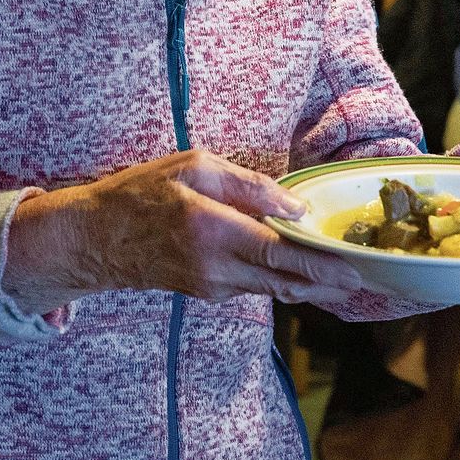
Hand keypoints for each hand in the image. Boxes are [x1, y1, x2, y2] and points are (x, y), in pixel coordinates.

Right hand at [0, 150, 363, 313]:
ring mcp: (210, 286)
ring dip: (308, 283)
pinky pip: (253, 286)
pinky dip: (280, 280)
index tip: (354, 271)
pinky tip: (301, 272)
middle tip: (365, 282)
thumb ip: (247, 186)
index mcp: (213, 230)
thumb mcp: (193, 167)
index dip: (321, 266)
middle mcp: (215, 267)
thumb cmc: (140, 193)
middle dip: (327, 284)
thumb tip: (293, 208)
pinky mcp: (206, 292)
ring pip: (272, 288)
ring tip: (343, 278)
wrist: (94, 239)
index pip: (279, 254)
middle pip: (284, 282)